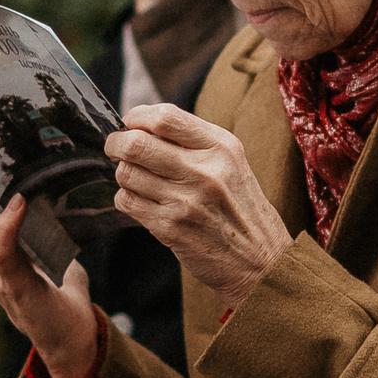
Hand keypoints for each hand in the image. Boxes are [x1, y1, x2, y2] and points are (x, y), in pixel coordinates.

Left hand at [104, 105, 292, 310]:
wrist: (260, 260)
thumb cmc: (240, 209)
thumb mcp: (231, 164)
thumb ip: (194, 141)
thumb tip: (142, 125)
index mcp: (221, 147)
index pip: (165, 117)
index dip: (137, 116)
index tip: (131, 123)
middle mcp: (205, 170)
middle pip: (137, 144)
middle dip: (116, 144)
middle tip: (116, 149)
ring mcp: (186, 200)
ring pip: (127, 173)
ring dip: (124, 174)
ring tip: (137, 179)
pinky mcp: (170, 227)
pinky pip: (127, 201)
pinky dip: (126, 198)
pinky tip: (142, 201)